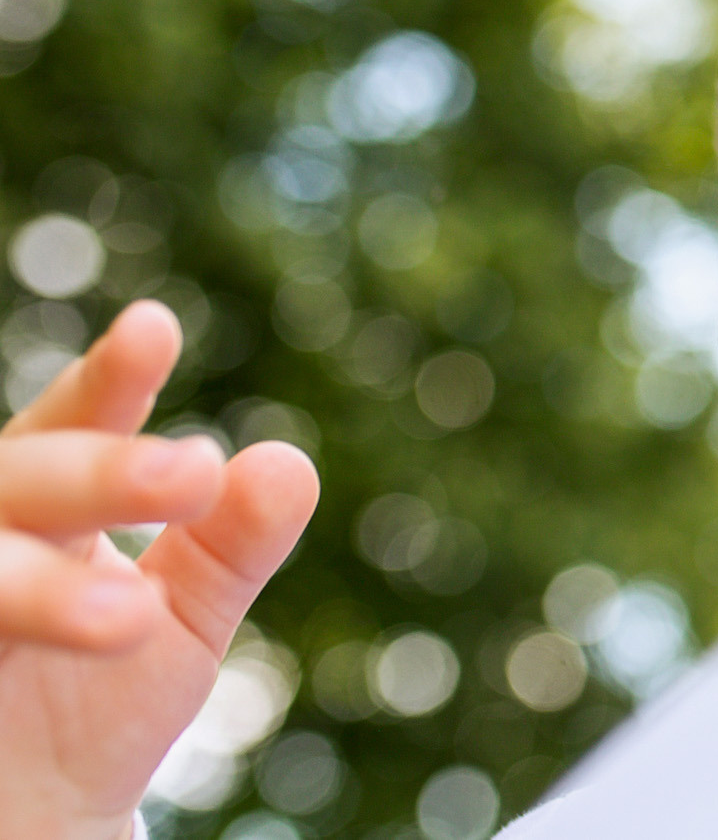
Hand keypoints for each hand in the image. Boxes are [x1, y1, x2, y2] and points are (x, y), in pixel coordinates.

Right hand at [0, 300, 319, 839]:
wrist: (29, 822)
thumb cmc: (93, 703)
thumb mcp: (180, 623)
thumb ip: (232, 547)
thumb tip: (288, 463)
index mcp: (43, 511)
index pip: (68, 428)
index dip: (106, 381)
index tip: (154, 329)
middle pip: (17, 480)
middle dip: (96, 473)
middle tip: (192, 470)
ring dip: (39, 586)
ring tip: (132, 615)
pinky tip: (56, 634)